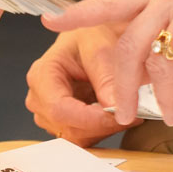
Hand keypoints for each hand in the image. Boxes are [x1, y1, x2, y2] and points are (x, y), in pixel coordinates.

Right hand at [25, 25, 140, 146]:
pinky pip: (82, 137)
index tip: (118, 116)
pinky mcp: (62, 122)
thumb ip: (107, 77)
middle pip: (67, 127)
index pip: (60, 109)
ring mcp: (48, 113)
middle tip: (133, 114)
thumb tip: (115, 108)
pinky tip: (120, 114)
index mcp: (42, 75)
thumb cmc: (92, 34)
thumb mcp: (102, 46)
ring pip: (76, 137)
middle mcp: (39, 98)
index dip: (90, 119)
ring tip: (130, 111)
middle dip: (101, 125)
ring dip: (104, 129)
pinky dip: (103, 129)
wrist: (93, 34)